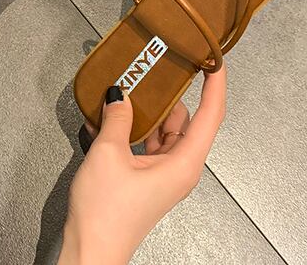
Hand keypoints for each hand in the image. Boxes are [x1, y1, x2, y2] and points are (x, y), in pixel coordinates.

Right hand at [59, 66, 226, 264]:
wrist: (91, 250)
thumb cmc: (105, 212)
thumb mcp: (108, 154)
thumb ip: (118, 118)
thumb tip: (121, 93)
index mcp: (183, 163)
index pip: (210, 116)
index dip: (215, 86)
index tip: (214, 61)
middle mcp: (179, 168)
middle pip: (183, 120)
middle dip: (167, 94)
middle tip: (156, 67)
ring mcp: (163, 173)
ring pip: (162, 130)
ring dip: (144, 112)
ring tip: (124, 90)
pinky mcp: (146, 178)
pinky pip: (146, 144)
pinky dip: (130, 129)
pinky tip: (107, 117)